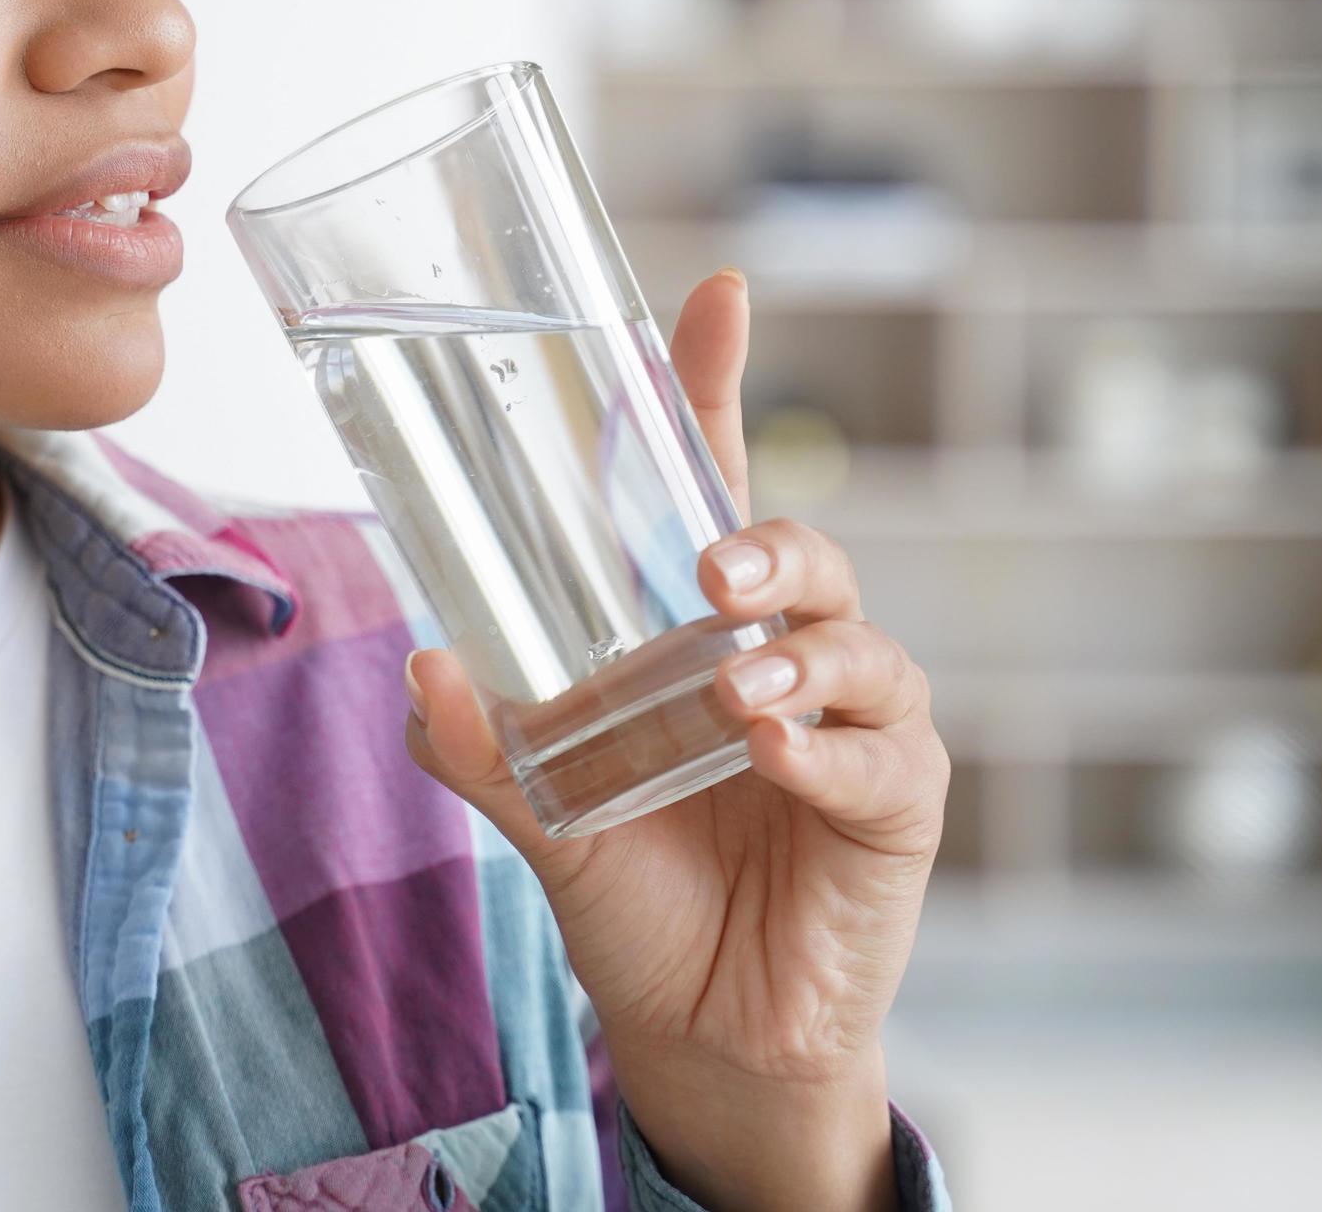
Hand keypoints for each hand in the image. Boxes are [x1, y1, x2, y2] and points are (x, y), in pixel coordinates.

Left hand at [398, 268, 947, 1211]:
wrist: (701, 1029)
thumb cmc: (634, 886)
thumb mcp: (537, 807)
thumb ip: (481, 744)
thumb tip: (424, 667)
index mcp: (700, 625)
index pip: (710, 481)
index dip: (714, 385)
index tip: (715, 292)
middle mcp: (789, 654)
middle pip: (805, 552)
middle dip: (767, 540)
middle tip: (711, 565)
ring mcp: (858, 728)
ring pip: (861, 646)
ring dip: (800, 653)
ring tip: (737, 683)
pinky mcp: (897, 812)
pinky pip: (883, 763)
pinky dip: (831, 751)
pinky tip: (778, 751)